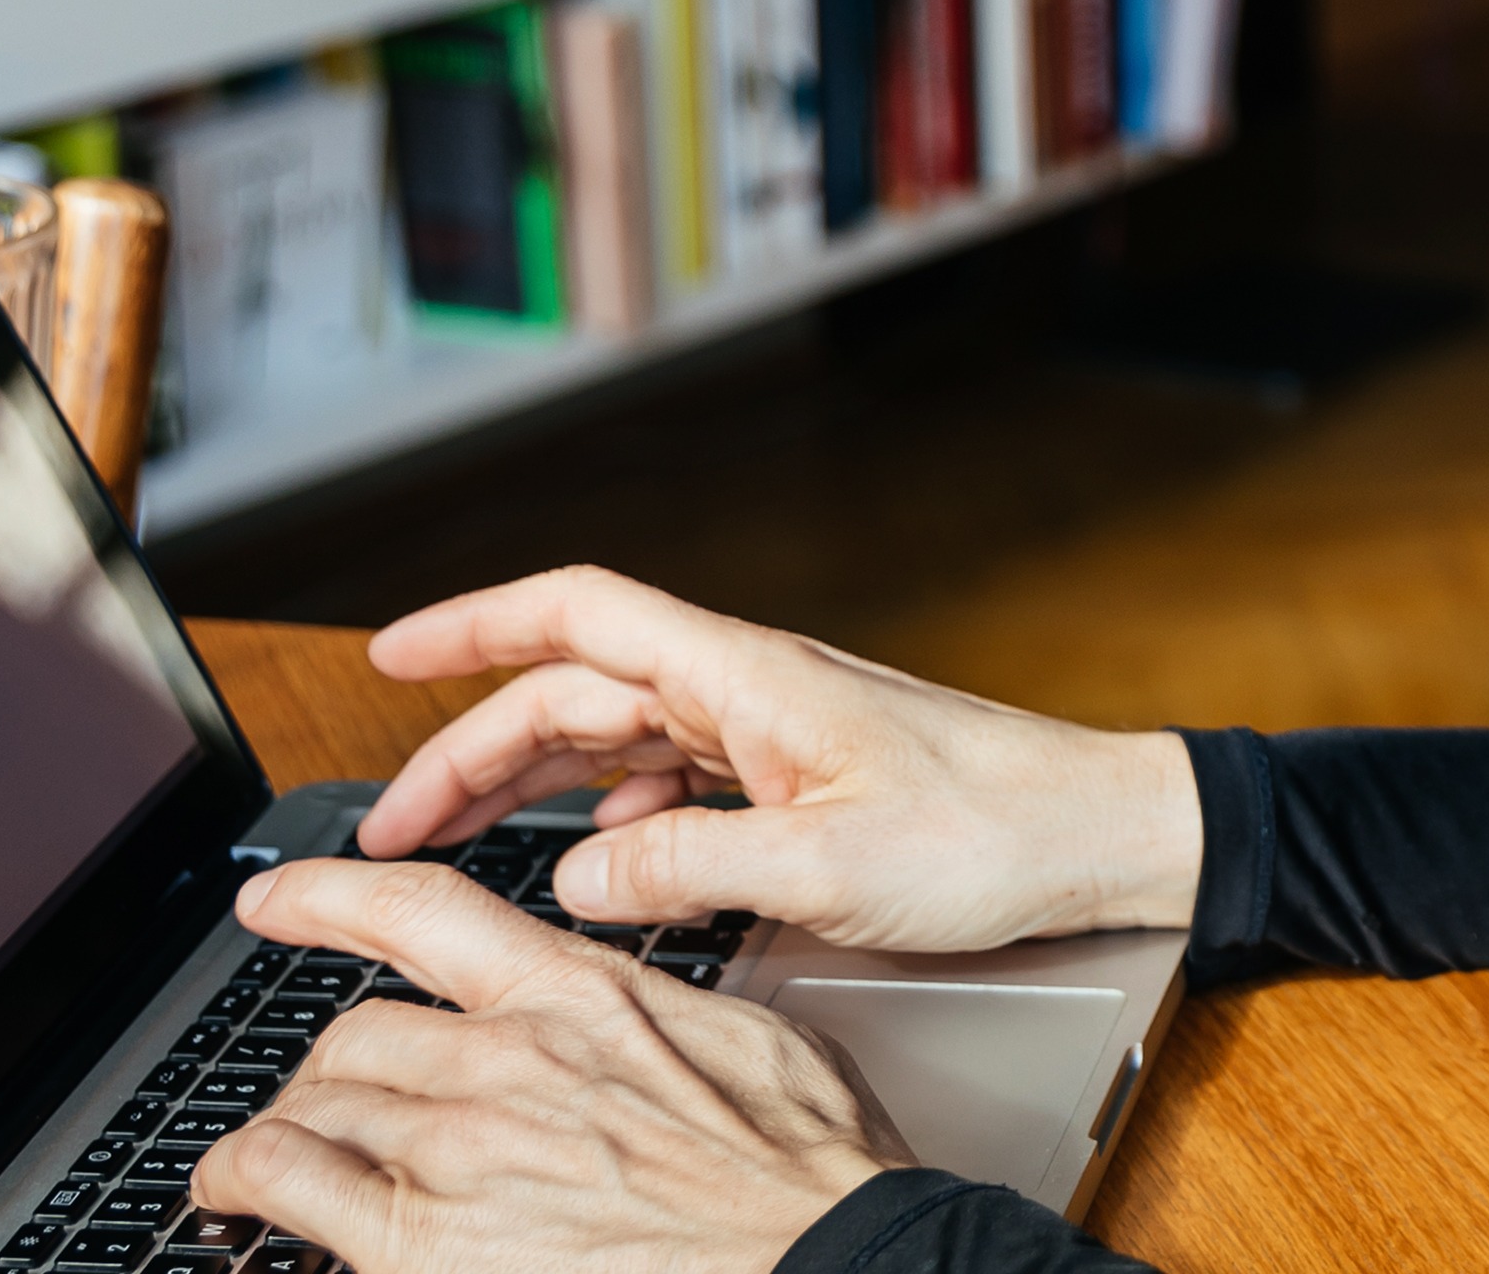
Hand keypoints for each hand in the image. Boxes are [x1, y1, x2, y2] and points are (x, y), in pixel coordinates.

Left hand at [192, 860, 902, 1273]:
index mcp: (585, 999)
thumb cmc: (811, 1183)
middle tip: (329, 1104)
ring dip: (292, 1132)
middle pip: (355, 1032)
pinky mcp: (420, 1238)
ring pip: (313, 1101)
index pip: (424, 913)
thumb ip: (674, 1018)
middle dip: (333, 1073)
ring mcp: (458, 1146)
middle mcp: (508, 1058)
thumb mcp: (758, 1049)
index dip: (330, 895)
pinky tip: (239, 1194)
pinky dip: (243, 1180)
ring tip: (279, 1163)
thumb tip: (656, 1017)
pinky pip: (283, 1178)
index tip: (277, 896)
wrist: (824, 1267)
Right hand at [354, 566, 1203, 953]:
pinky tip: (602, 860)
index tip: (387, 657)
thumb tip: (575, 873)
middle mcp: (753, 687)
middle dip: (471, 748)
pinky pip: (680, 779)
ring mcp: (778, 729)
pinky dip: (619, 814)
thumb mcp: (823, 864)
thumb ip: (685, 865)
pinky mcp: (805, 775)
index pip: (577, 614)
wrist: (1101, 835)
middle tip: (397, 825)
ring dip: (534, 785)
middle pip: (577, 690)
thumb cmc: (995, 832)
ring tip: (467, 846)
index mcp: (747, 675)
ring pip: (620, 737)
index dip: (470, 625)